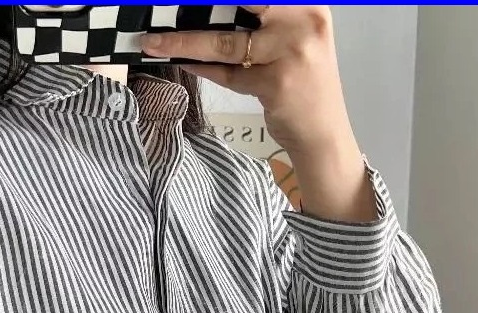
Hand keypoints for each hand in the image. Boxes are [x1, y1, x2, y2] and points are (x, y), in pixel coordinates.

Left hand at [141, 6, 376, 222]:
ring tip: (154, 41)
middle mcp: (304, 21)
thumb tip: (211, 9)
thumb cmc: (304, 84)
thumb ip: (266, 18)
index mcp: (308, 5)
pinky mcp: (276, 83)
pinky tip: (182, 61)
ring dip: (184, 41)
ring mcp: (291, 53)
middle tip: (168, 4)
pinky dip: (203, 68)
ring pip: (226, 42)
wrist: (323, 133)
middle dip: (202, 6)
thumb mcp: (294, 39)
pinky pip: (228, 74)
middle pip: (244, 3)